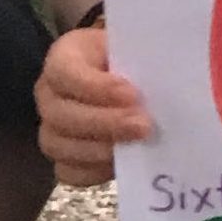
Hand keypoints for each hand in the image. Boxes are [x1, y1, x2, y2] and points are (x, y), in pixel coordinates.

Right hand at [35, 23, 149, 188]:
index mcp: (64, 56)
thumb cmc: (131, 59)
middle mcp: (48, 93)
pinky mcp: (62, 156)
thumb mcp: (134, 48)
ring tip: (136, 148)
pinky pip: (66, 171)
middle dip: (105, 123)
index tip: (133, 93)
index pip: (65, 72)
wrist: (125, 79)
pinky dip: (92, 172)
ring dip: (99, 151)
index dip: (96, 87)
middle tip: (144, 126)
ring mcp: (51, 127)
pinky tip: (121, 165)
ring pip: (58, 145)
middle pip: (61, 114)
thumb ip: (142, 60)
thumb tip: (173, 77)